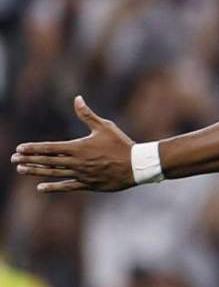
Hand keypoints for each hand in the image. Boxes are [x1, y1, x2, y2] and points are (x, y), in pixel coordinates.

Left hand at [11, 96, 134, 192]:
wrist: (136, 165)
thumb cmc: (121, 144)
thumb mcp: (105, 126)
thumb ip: (87, 115)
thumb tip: (77, 99)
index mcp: (79, 147)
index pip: (50, 148)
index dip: (34, 148)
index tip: (19, 149)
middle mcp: (77, 162)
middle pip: (48, 161)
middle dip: (29, 159)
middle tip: (14, 159)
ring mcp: (81, 174)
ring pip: (54, 173)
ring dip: (35, 171)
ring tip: (21, 170)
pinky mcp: (88, 184)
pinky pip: (67, 186)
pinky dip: (53, 187)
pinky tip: (41, 187)